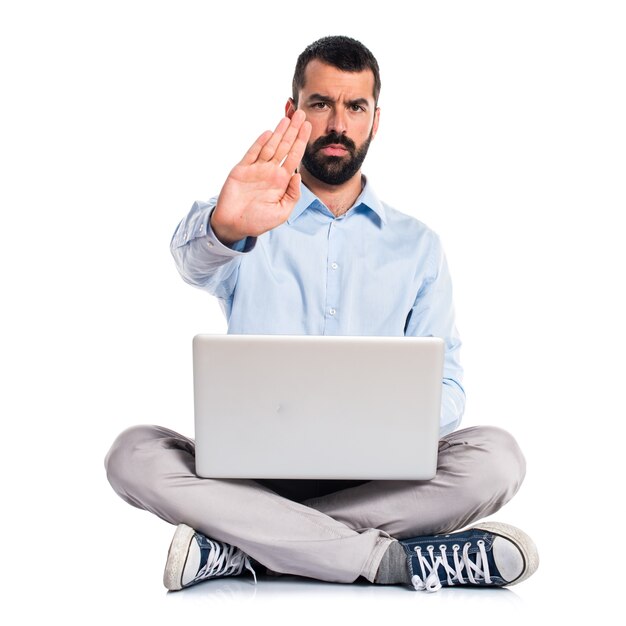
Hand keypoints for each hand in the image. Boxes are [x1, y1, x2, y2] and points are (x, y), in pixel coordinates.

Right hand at [211, 110, 311, 245]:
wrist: (234, 225)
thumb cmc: (258, 221)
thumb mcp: (282, 213)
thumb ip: (292, 195)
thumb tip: (298, 175)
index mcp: (281, 181)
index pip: (294, 156)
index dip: (301, 141)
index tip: (308, 126)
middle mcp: (270, 172)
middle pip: (284, 146)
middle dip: (293, 130)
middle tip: (301, 113)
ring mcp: (256, 169)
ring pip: (270, 146)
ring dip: (279, 132)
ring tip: (287, 117)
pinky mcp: (241, 170)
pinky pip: (252, 153)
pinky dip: (260, 143)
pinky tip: (269, 133)